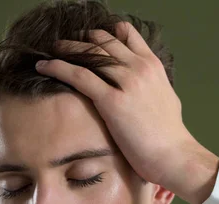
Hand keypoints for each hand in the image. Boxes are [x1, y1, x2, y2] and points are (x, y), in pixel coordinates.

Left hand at [34, 21, 215, 193]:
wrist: (175, 155)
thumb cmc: (170, 135)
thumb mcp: (166, 98)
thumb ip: (151, 85)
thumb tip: (142, 86)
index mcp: (152, 65)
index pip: (126, 33)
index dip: (105, 33)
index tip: (90, 38)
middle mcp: (139, 68)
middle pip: (103, 40)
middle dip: (82, 40)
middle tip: (65, 44)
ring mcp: (126, 82)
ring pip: (89, 54)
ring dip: (66, 49)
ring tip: (51, 50)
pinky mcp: (112, 101)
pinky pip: (78, 76)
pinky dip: (58, 67)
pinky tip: (44, 65)